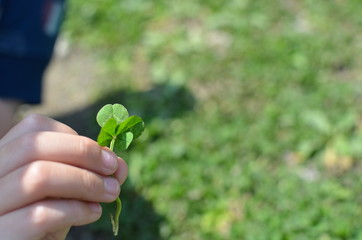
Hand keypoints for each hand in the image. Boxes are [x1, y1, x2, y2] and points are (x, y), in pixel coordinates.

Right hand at [0, 114, 127, 239]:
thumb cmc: (47, 221)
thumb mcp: (68, 191)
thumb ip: (91, 173)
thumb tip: (119, 163)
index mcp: (3, 158)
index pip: (34, 128)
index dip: (75, 138)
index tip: (106, 156)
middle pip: (34, 145)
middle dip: (84, 153)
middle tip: (113, 169)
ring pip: (37, 177)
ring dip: (85, 182)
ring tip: (111, 193)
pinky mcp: (2, 235)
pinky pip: (40, 214)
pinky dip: (76, 210)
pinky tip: (93, 213)